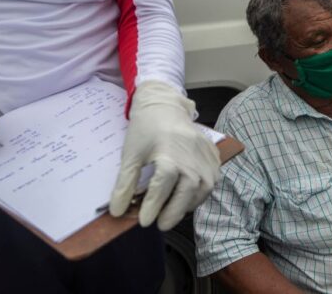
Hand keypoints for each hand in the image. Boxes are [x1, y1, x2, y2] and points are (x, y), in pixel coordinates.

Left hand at [109, 81, 220, 230]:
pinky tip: (186, 198)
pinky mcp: (214, 157)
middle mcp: (192, 158)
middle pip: (186, 193)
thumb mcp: (130, 155)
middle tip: (160, 225)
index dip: (152, 207)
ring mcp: (206, 158)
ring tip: (172, 212)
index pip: (162, 189)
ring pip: (202, 191)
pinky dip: (199, 194)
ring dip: (188, 205)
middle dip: (173, 212)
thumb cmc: (146, 130)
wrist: (165, 106)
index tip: (143, 221)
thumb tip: (117, 212)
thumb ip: (125, 184)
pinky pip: (210, 182)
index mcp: (169, 155)